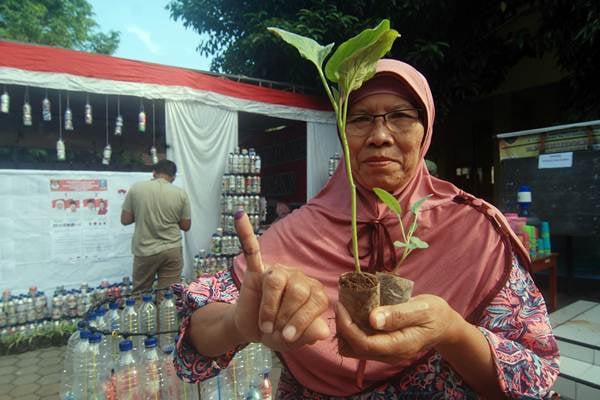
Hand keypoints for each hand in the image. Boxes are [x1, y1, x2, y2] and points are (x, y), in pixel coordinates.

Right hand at [231, 211, 330, 351]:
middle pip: (297, 291)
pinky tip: (240, 217)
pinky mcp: (257, 271)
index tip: (287, 337)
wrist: (253, 331)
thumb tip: (323, 331)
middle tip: (273, 331)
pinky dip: (246, 234)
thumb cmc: (279, 332)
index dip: (301, 321)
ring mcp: (278, 272)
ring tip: (264, 324)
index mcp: (314, 292)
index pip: (315, 300)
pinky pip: (252, 250)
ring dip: (268, 308)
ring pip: (275, 282)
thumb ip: (309, 334)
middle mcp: (299, 277)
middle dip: (284, 316)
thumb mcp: (294, 339)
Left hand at [335, 294, 462, 363]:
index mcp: (399, 346)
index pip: (363, 344)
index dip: (347, 326)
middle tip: (343, 304)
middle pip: (353, 349)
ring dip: (345, 329)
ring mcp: (386, 353)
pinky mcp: (382, 348)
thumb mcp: (421, 309)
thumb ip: (397, 314)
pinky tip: (355, 313)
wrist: (444, 324)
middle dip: (342, 328)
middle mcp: (390, 354)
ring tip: (348, 307)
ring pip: (353, 349)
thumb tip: (372, 319)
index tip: (341, 305)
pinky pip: (359, 343)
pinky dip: (352, 329)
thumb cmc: (435, 313)